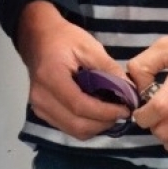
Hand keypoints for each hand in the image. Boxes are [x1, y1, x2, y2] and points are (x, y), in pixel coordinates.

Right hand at [16, 2, 130, 139]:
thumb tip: (130, 91)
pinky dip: (86, 124)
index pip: (80, 105)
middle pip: (77, 125)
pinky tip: (97, 112)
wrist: (38, 38)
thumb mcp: (89, 46)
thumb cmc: (64, 38)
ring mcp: (39, 108)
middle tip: (122, 112)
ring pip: (74, 131)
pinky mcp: (41, 113)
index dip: (105, 112)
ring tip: (111, 112)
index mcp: (51, 77)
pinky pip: (68, 127)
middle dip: (104, 123)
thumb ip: (109, 69)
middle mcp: (41, 98)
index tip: (125, 110)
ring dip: (96, 126)